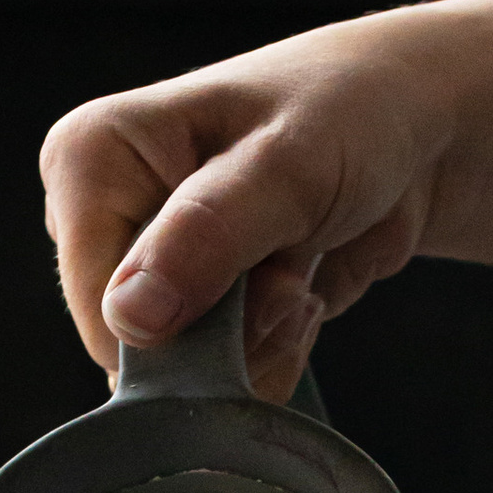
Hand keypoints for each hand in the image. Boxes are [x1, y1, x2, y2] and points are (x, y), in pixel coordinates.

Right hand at [43, 6, 479, 398]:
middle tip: (289, 277)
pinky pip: (216, 379)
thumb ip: (209, 232)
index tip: (262, 285)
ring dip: (260, 347)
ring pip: (180, 376)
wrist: (404, 129)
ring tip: (297, 277)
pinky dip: (271, 355)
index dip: (183, 329)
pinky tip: (298, 295)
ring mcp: (145, 264)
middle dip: (229, 338)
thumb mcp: (287, 163)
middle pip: (137, 350)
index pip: (99, 307)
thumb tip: (130, 315)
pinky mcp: (187, 303)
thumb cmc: (346, 113)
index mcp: (87, 158)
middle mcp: (101, 215)